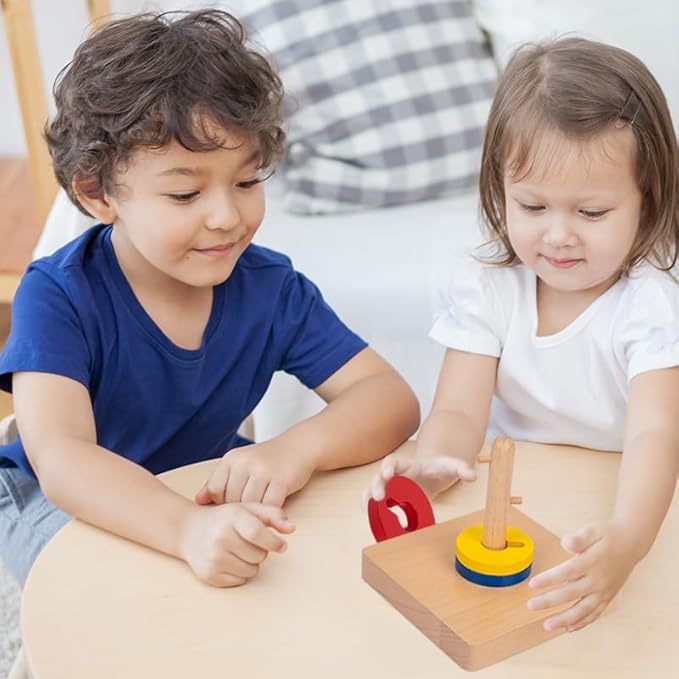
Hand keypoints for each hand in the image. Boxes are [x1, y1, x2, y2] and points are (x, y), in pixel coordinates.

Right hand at [179, 501, 294, 586]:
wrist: (189, 530)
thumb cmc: (225, 518)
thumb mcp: (248, 508)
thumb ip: (273, 514)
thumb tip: (292, 528)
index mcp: (232, 517)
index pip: (258, 534)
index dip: (274, 542)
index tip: (282, 546)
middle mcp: (221, 537)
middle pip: (259, 555)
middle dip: (260, 550)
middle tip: (248, 542)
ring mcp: (213, 558)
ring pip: (251, 570)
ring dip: (251, 563)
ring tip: (239, 550)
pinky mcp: (209, 575)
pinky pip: (239, 581)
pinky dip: (240, 573)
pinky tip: (229, 560)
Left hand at [195, 442, 314, 506]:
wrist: (299, 446)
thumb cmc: (267, 460)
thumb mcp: (240, 465)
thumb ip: (219, 481)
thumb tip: (198, 500)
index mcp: (232, 459)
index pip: (216, 491)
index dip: (221, 504)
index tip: (231, 509)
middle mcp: (245, 463)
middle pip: (232, 500)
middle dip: (238, 512)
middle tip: (246, 518)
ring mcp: (263, 471)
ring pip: (249, 505)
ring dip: (253, 516)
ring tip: (257, 519)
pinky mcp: (281, 481)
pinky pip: (268, 506)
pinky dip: (269, 515)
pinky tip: (270, 516)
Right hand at [364, 449, 475, 506]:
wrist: (434, 470)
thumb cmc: (441, 468)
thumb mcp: (452, 466)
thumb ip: (462, 469)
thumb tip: (472, 476)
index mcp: (409, 465)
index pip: (394, 461)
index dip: (389, 466)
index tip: (387, 473)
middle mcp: (396, 475)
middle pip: (380, 476)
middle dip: (376, 485)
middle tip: (377, 498)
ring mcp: (392, 486)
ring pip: (373, 488)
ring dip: (368, 497)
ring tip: (366, 509)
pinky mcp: (393, 497)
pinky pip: (377, 501)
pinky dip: (370, 507)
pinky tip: (368, 515)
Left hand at [526, 520, 636, 631]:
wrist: (632, 543)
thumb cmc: (607, 535)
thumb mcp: (593, 530)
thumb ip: (579, 538)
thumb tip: (567, 543)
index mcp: (592, 561)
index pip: (567, 572)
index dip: (549, 579)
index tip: (532, 585)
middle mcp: (599, 580)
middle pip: (571, 593)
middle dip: (549, 601)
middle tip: (530, 605)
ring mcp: (604, 591)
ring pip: (583, 609)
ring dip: (564, 619)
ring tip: (547, 626)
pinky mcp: (608, 597)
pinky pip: (595, 613)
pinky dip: (582, 622)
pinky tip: (568, 628)